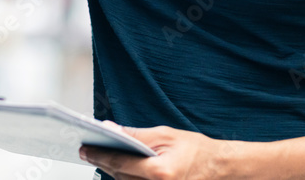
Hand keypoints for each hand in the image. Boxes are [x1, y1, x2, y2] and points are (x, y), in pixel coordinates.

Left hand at [80, 122, 237, 179]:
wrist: (219, 168)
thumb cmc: (196, 149)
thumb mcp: (164, 135)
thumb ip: (135, 134)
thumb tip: (110, 128)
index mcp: (160, 172)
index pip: (120, 164)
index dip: (99, 155)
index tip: (84, 149)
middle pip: (120, 177)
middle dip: (103, 163)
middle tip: (87, 150)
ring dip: (113, 172)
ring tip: (101, 157)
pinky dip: (126, 178)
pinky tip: (119, 168)